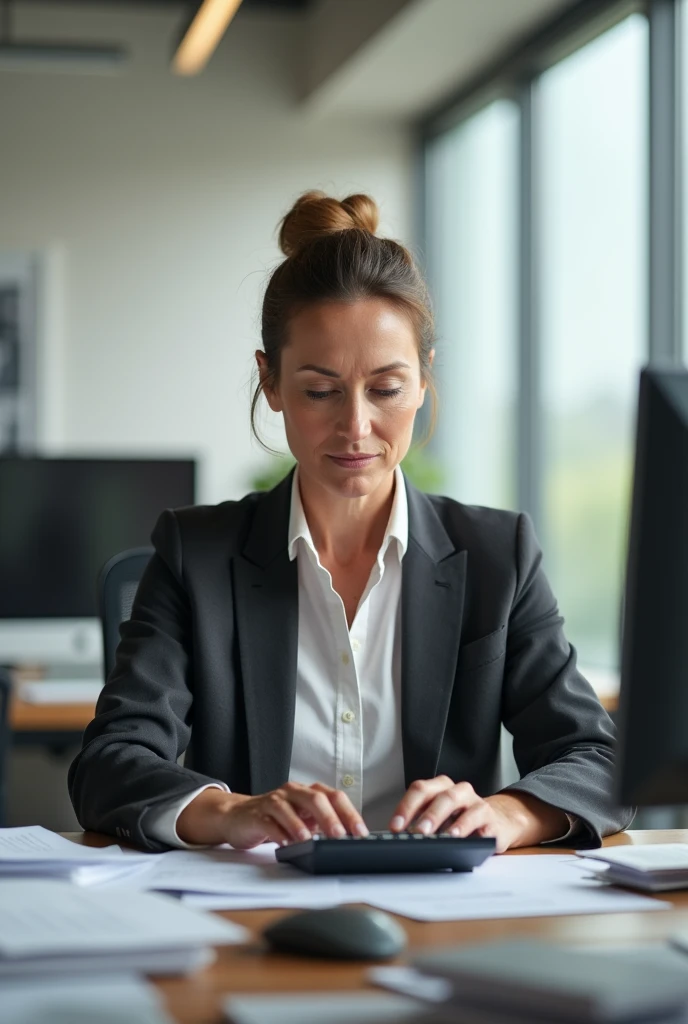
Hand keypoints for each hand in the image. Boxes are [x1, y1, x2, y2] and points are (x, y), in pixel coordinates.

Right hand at [177, 782, 368, 849]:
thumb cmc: (276, 819)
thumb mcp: (303, 820)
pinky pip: (269, 821)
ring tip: (310, 840)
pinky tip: (286, 844)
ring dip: (301, 825)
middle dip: (330, 817)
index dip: (349, 813)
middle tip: (339, 836)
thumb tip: (350, 841)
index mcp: (308, 792)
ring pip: (289, 807)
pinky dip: (278, 833)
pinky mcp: (257, 815)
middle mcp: (293, 792)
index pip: (334, 796)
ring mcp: (274, 801)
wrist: (238, 817)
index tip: (360, 832)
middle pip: (315, 798)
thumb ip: (322, 825)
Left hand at [388, 776, 568, 852]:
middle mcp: (459, 791)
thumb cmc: (458, 820)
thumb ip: (419, 823)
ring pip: (466, 808)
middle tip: (418, 832)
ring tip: (445, 838)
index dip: (406, 807)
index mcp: (440, 787)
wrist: (496, 823)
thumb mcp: (438, 818)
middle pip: (442, 797)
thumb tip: (396, 838)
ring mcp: (477, 804)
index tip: (395, 827)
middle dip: (429, 815)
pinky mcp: (492, 821)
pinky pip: (484, 825)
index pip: (420, 790)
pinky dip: (475, 833)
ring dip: (454, 824)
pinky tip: (466, 842)